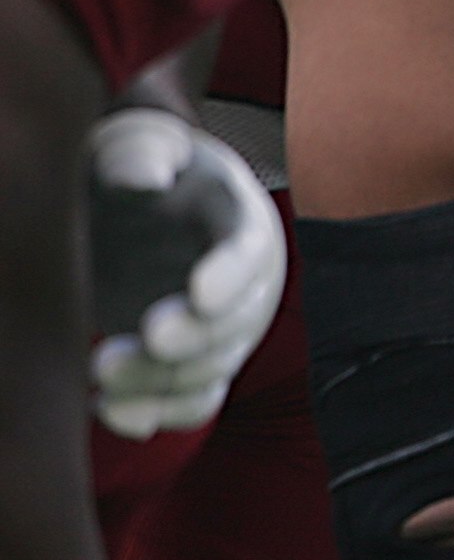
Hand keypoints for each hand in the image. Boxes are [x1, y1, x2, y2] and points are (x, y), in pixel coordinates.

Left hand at [85, 106, 280, 440]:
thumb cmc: (140, 168)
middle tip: (146, 341)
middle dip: (191, 340)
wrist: (144, 208)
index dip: (227, 275)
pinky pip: (192, 402)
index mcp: (238, 221)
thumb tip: (145, 181)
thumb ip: (142, 154)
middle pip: (233, 324)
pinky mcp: (197, 363)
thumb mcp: (140, 145)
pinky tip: (108, 411)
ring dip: (160, 381)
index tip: (199, 295)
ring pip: (209, 371)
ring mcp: (224, 330)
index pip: (246, 252)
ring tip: (101, 375)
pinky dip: (155, 414)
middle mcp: (245, 285)